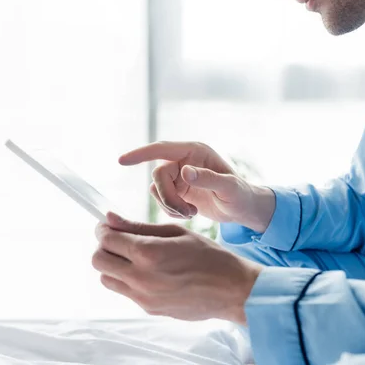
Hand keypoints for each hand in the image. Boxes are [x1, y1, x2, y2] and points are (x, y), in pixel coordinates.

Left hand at [92, 213, 262, 323]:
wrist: (231, 289)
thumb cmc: (209, 256)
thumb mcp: (176, 233)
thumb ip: (139, 227)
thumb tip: (111, 219)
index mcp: (148, 252)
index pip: (106, 239)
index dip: (103, 229)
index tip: (107, 226)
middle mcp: (141, 277)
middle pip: (98, 261)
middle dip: (104, 247)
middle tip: (118, 240)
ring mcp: (143, 296)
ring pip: (107, 279)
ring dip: (113, 265)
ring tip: (133, 257)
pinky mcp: (149, 309)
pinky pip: (125, 292)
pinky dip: (128, 279)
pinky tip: (149, 272)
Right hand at [119, 141, 274, 232]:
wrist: (243, 209)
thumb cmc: (241, 195)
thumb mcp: (229, 187)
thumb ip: (208, 178)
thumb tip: (185, 171)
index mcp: (195, 151)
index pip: (162, 149)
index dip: (141, 153)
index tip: (122, 160)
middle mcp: (184, 160)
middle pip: (158, 176)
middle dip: (168, 198)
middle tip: (186, 213)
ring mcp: (179, 175)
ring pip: (157, 190)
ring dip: (170, 206)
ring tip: (191, 214)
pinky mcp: (177, 190)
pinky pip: (161, 200)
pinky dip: (171, 211)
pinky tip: (189, 215)